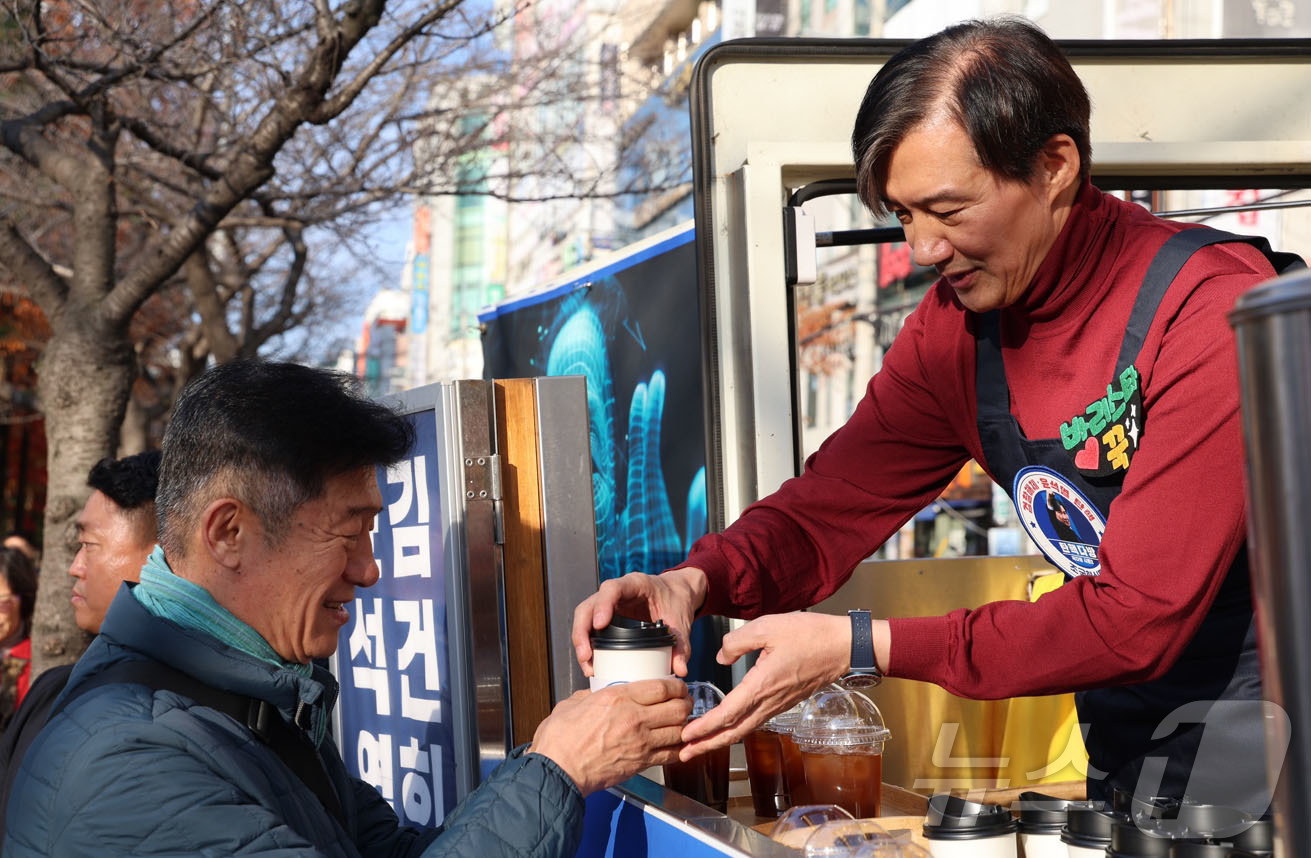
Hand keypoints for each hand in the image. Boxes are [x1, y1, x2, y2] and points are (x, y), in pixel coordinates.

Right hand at [528, 678, 691, 795]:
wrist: (558, 770)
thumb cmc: (560, 740)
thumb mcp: (572, 704)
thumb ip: (588, 697)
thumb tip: (592, 696)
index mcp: (617, 697)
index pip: (661, 687)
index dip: (676, 685)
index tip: (678, 686)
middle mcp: (634, 717)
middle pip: (677, 707)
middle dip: (685, 703)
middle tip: (684, 702)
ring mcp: (640, 742)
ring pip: (678, 730)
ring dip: (684, 725)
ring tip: (682, 723)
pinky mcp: (640, 763)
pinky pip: (671, 754)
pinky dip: (679, 749)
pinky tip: (677, 745)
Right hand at [572, 567, 707, 676]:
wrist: (676, 594)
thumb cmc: (675, 600)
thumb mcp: (681, 620)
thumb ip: (682, 644)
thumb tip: (680, 669)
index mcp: (635, 584)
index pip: (612, 588)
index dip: (603, 605)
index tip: (600, 625)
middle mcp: (616, 592)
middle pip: (589, 605)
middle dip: (582, 631)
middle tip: (586, 655)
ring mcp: (609, 604)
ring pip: (584, 617)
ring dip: (581, 641)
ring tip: (587, 665)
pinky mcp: (607, 617)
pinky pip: (590, 628)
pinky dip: (588, 645)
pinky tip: (591, 663)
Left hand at [679, 612, 849, 760]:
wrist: (843, 646)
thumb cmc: (811, 635)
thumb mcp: (768, 626)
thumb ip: (737, 641)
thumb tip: (722, 656)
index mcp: (762, 684)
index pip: (727, 713)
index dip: (704, 727)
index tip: (686, 734)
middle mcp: (769, 701)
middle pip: (733, 731)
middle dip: (707, 744)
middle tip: (684, 753)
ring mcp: (778, 704)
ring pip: (745, 729)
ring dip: (720, 739)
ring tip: (700, 745)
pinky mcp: (784, 702)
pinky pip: (756, 721)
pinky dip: (736, 729)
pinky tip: (728, 727)